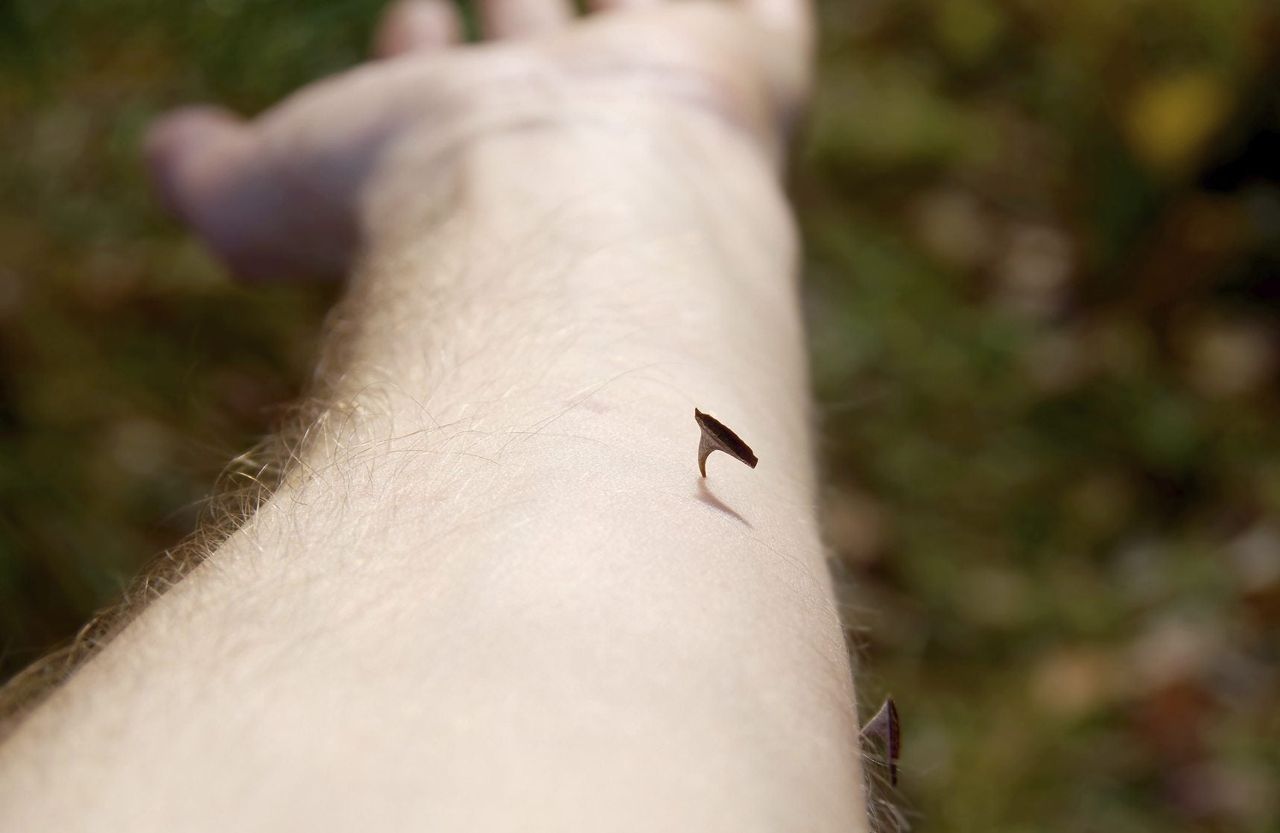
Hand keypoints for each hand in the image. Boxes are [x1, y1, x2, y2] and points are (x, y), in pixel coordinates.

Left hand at [145, 0, 812, 280]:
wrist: (576, 207)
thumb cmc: (430, 208)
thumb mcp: (269, 198)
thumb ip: (214, 180)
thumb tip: (165, 151)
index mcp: (475, 157)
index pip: (444, 94)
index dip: (415, 60)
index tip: (402, 28)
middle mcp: (571, 131)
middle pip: (537, 47)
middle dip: (512, 16)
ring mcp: (665, 93)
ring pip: (643, 16)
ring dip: (612, 6)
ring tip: (574, 3)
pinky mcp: (748, 74)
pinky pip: (761, 17)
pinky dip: (754, 11)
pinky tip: (754, 2)